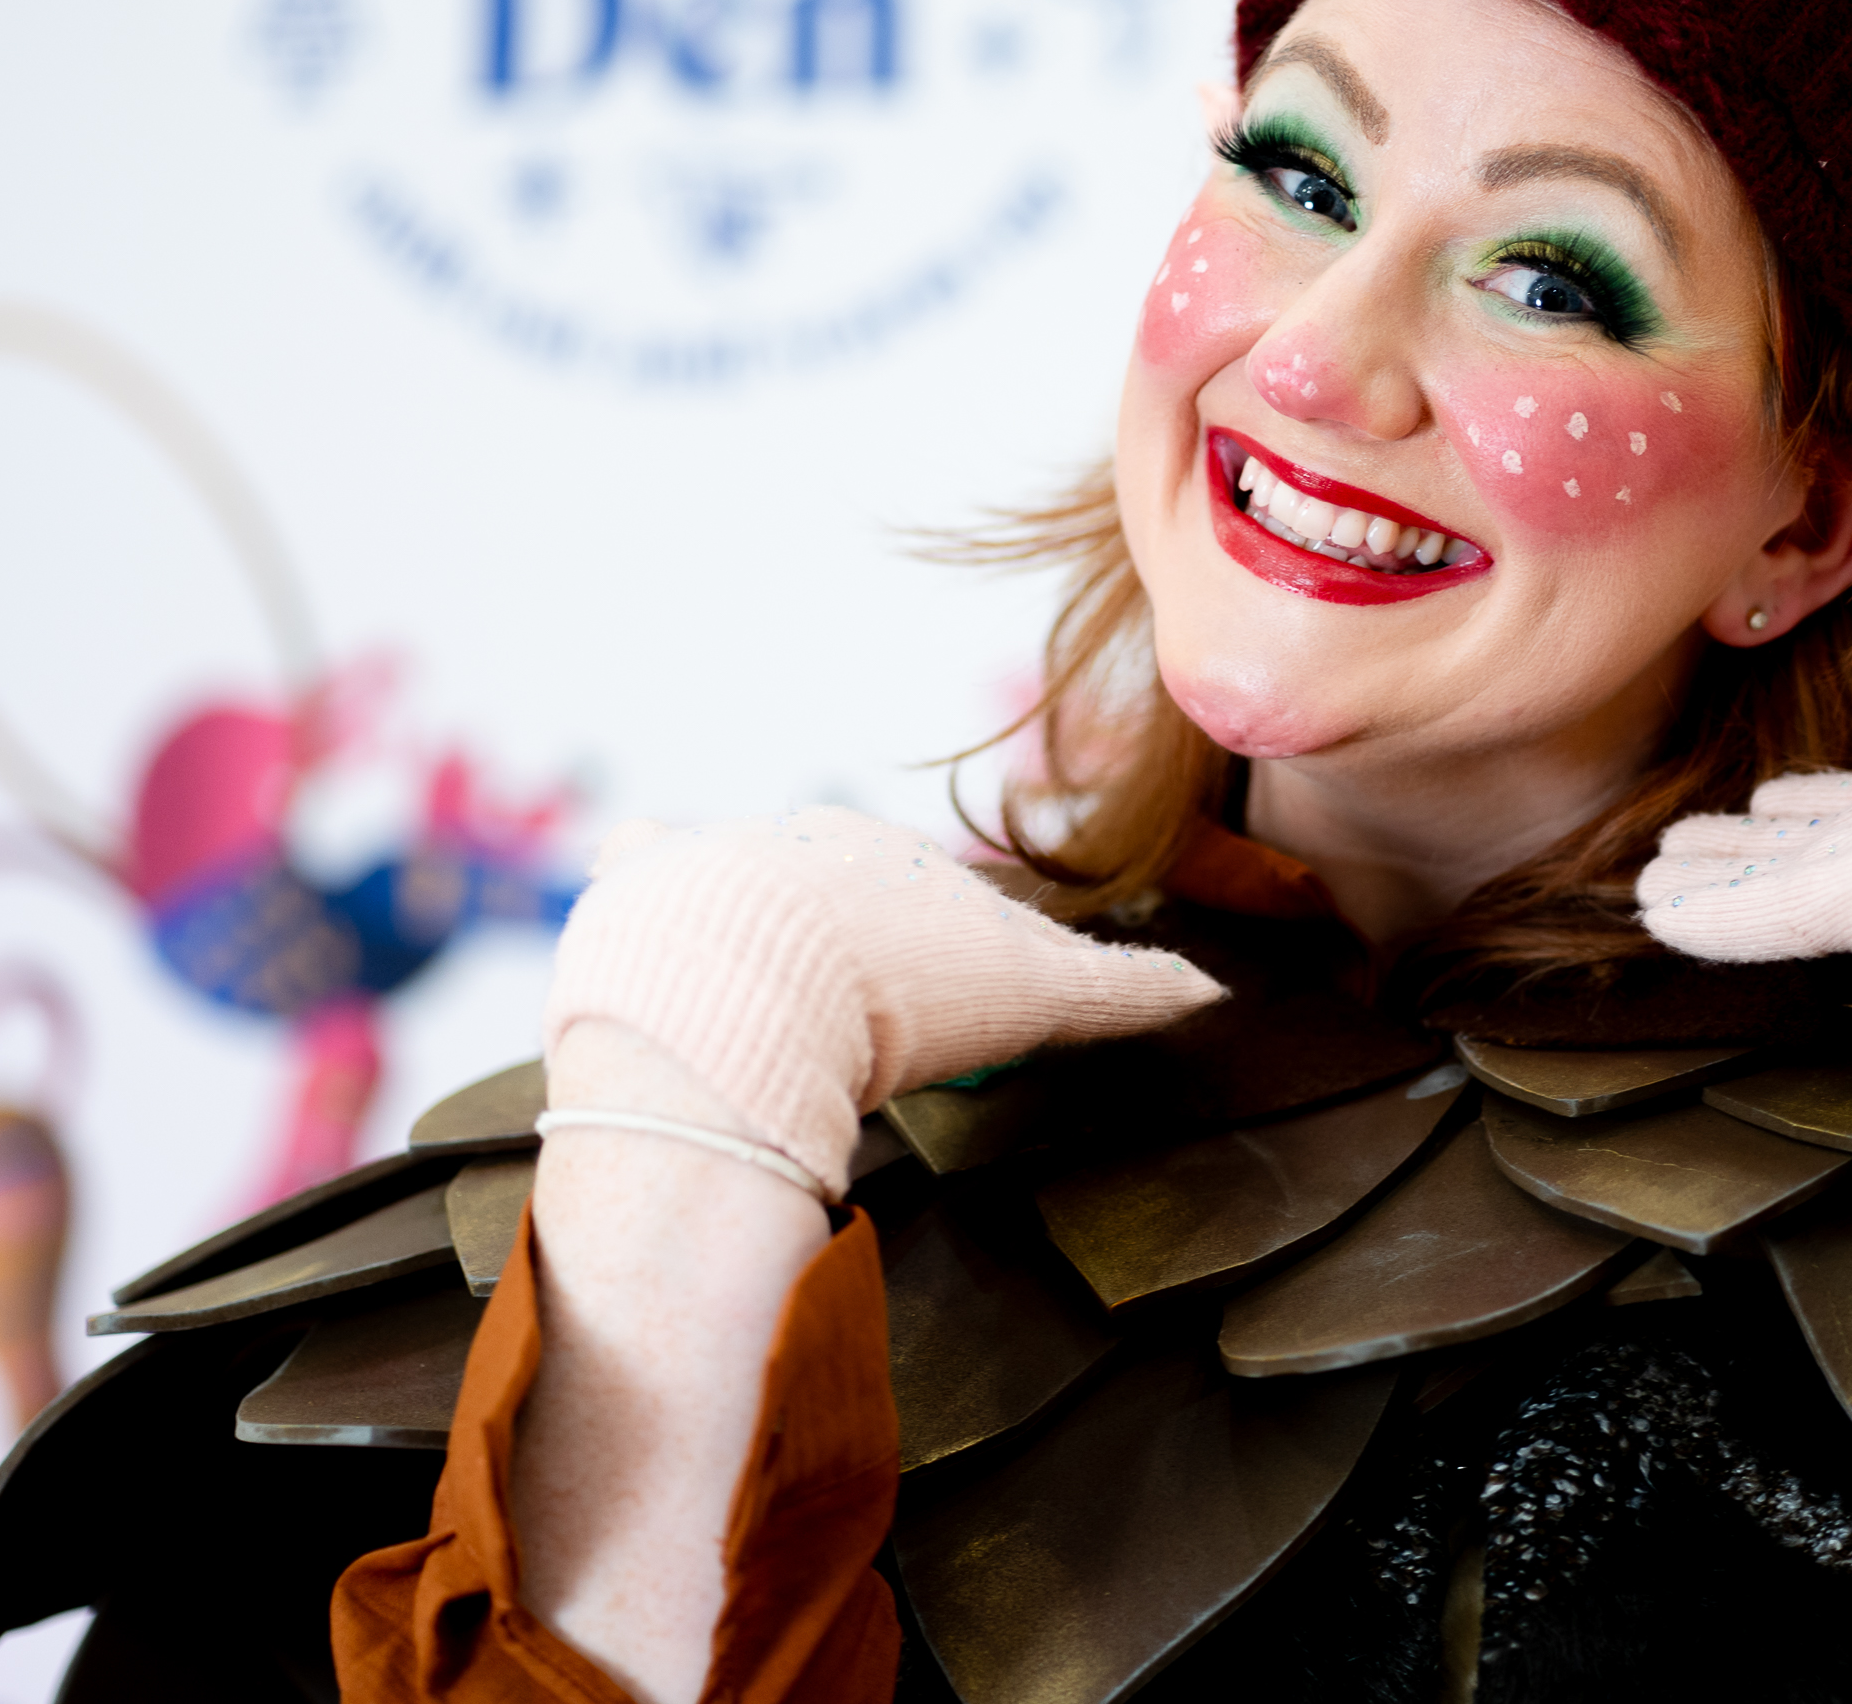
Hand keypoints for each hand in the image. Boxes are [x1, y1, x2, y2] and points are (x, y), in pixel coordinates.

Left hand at [543, 806, 1226, 1193]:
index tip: (928, 1002)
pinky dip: (646, 874)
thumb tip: (1212, 990)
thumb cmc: (906, 991)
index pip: (925, 905)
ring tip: (754, 987)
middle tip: (848, 1007)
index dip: (929, 958)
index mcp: (903, 863)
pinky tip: (638, 887)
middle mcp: (813, 844)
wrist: (759, 981)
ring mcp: (724, 861)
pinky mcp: (643, 885)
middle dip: (844, 933)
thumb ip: (1122, 991)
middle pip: (838, 889)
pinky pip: (642, 863)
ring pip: (747, 882)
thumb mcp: (1037, 996)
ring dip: (750, 921)